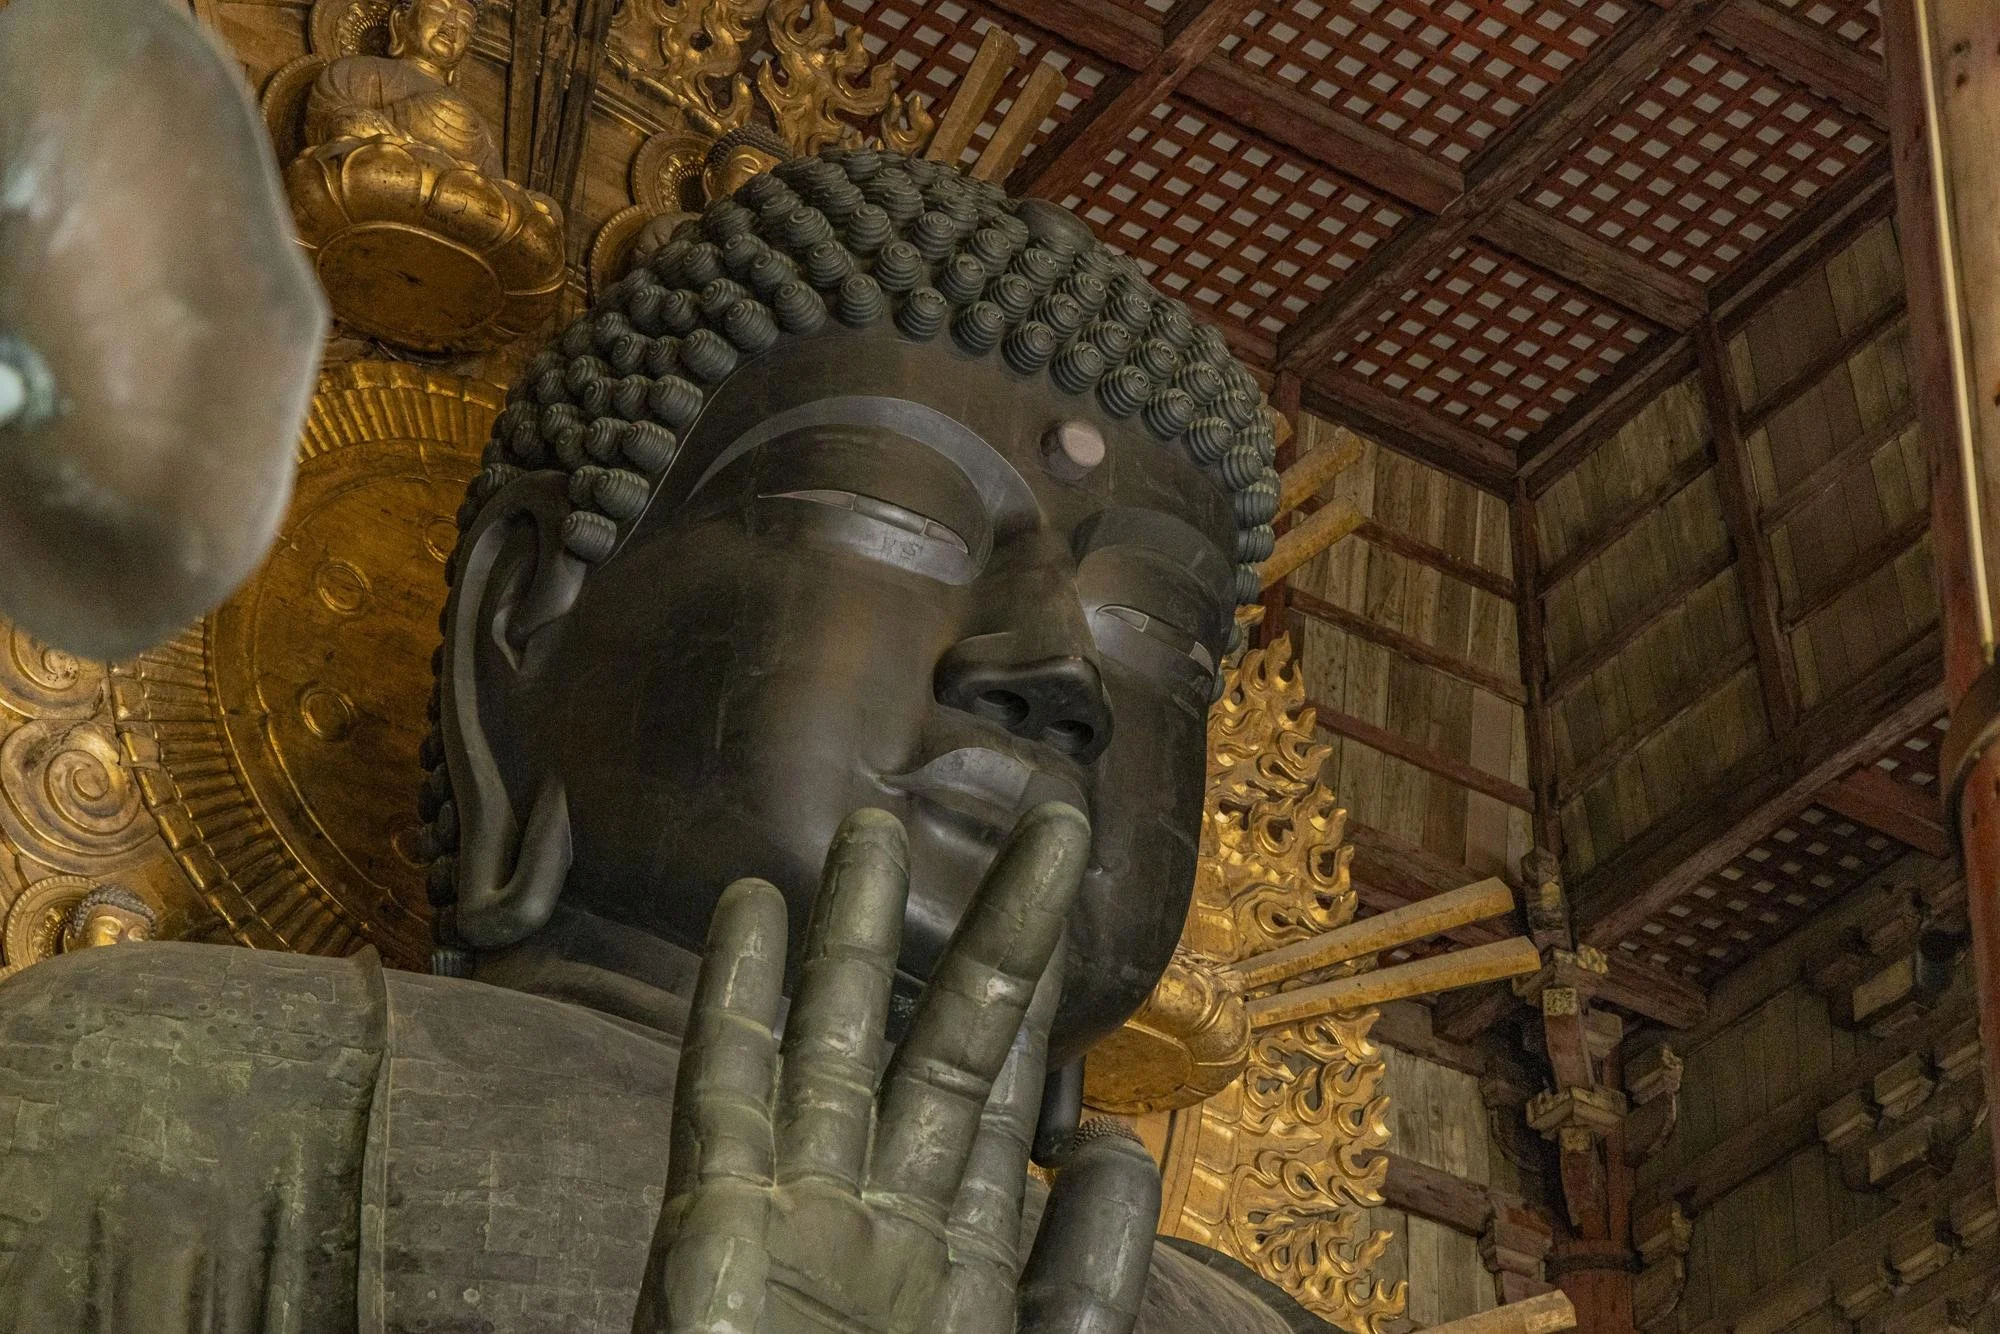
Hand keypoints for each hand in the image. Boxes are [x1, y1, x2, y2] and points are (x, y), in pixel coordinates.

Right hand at [633, 804, 1161, 1333]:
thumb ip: (1083, 1281)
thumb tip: (1103, 1143)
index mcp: (966, 1268)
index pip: (1009, 1100)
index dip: (1039, 997)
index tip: (1067, 898)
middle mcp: (887, 1223)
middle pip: (946, 1043)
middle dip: (987, 931)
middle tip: (1039, 816)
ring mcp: (800, 1218)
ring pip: (834, 1042)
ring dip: (853, 934)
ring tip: (872, 823)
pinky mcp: (714, 1226)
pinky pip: (727, 1094)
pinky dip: (735, 1000)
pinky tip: (752, 909)